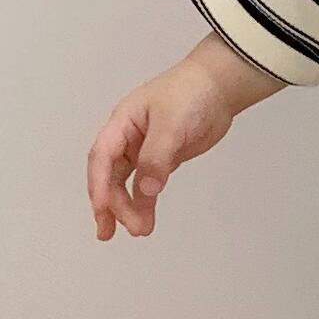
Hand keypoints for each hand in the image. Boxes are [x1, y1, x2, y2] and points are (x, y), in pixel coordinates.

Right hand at [86, 32, 281, 239]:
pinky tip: (146, 219)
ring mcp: (143, 150)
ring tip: (138, 231)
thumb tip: (147, 190)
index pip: (102, 158)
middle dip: (112, 204)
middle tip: (119, 230)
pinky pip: (146, 185)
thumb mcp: (171, 123)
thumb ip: (157, 157)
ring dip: (128, 208)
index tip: (102, 209)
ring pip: (126, 184)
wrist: (218, 86)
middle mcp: (126, 139)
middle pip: (110, 176)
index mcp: (122, 124)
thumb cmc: (190, 93)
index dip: (99, 185)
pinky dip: (145, 202)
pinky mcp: (161, 159)